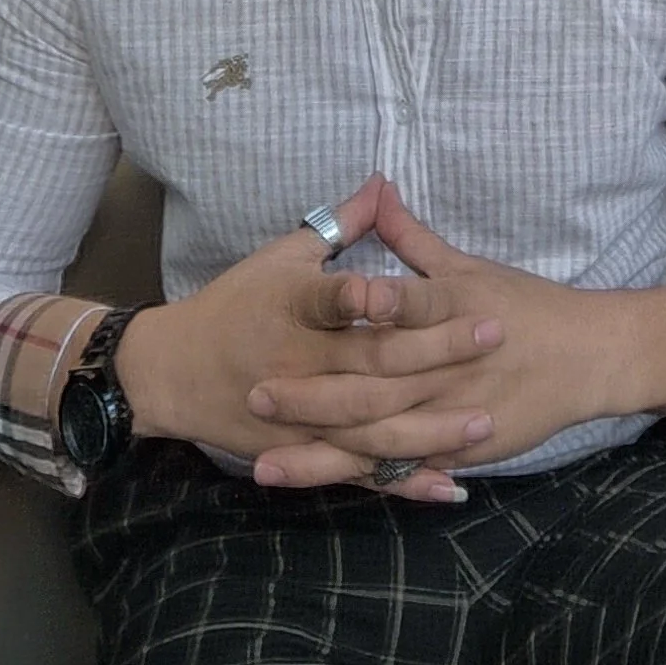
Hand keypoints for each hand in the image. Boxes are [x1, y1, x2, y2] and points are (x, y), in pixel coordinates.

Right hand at [115, 174, 504, 501]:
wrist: (174, 372)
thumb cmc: (236, 303)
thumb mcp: (282, 256)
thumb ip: (339, 224)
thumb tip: (382, 181)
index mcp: (291, 307)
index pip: (328, 300)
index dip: (361, 297)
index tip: (401, 291)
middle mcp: (297, 364)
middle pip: (369, 363)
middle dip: (434, 351)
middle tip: (492, 332)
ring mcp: (301, 416)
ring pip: (372, 427)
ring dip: (431, 427)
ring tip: (484, 420)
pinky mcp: (304, 451)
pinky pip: (358, 471)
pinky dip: (403, 481)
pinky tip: (448, 483)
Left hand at [244, 182, 665, 483]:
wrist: (588, 356)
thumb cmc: (525, 304)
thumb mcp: (468, 266)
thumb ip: (413, 237)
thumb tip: (377, 188)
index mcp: (449, 310)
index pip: (397, 308)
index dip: (346, 310)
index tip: (294, 310)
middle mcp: (447, 366)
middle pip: (374, 384)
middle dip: (311, 396)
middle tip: (256, 396)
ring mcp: (453, 413)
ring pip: (380, 438)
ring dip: (321, 455)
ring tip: (266, 464)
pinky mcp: (463, 449)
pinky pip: (407, 468)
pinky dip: (365, 481)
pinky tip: (324, 491)